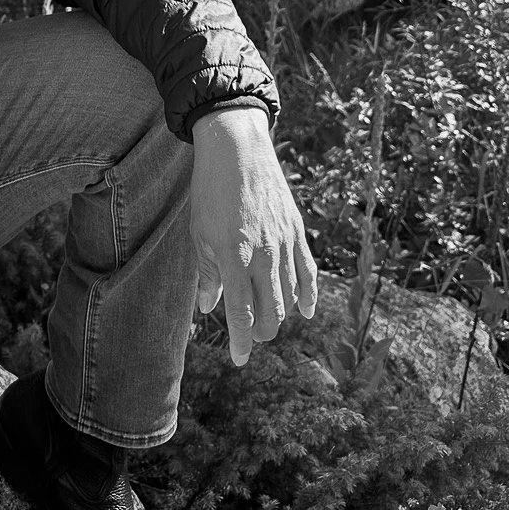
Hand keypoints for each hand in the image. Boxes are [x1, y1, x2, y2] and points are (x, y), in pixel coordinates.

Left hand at [191, 107, 316, 365]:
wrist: (237, 149)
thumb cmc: (210, 191)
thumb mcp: (200, 233)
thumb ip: (207, 273)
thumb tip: (209, 307)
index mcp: (233, 256)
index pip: (242, 312)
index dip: (242, 341)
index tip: (240, 360)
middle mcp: (262, 254)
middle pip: (271, 311)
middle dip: (262, 331)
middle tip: (251, 336)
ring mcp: (284, 243)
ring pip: (290, 295)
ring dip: (280, 315)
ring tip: (269, 321)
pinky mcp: (296, 231)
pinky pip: (308, 271)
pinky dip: (308, 294)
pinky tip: (305, 312)